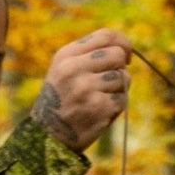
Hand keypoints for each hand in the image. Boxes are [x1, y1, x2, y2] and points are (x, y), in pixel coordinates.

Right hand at [30, 28, 131, 153]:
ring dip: (118, 90)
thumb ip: (88, 55)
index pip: (105, 36)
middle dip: (120, 68)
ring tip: (100, 101)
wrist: (47, 139)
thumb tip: (123, 49)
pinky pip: (122, 99)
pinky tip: (101, 113)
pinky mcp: (98, 108)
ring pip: (123, 78)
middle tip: (111, 82)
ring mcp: (87, 89)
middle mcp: (74, 69)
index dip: (123, 42)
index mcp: (66, 56)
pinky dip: (116, 107)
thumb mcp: (64, 71)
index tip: (126, 55)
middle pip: (117, 55)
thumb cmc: (61, 102)